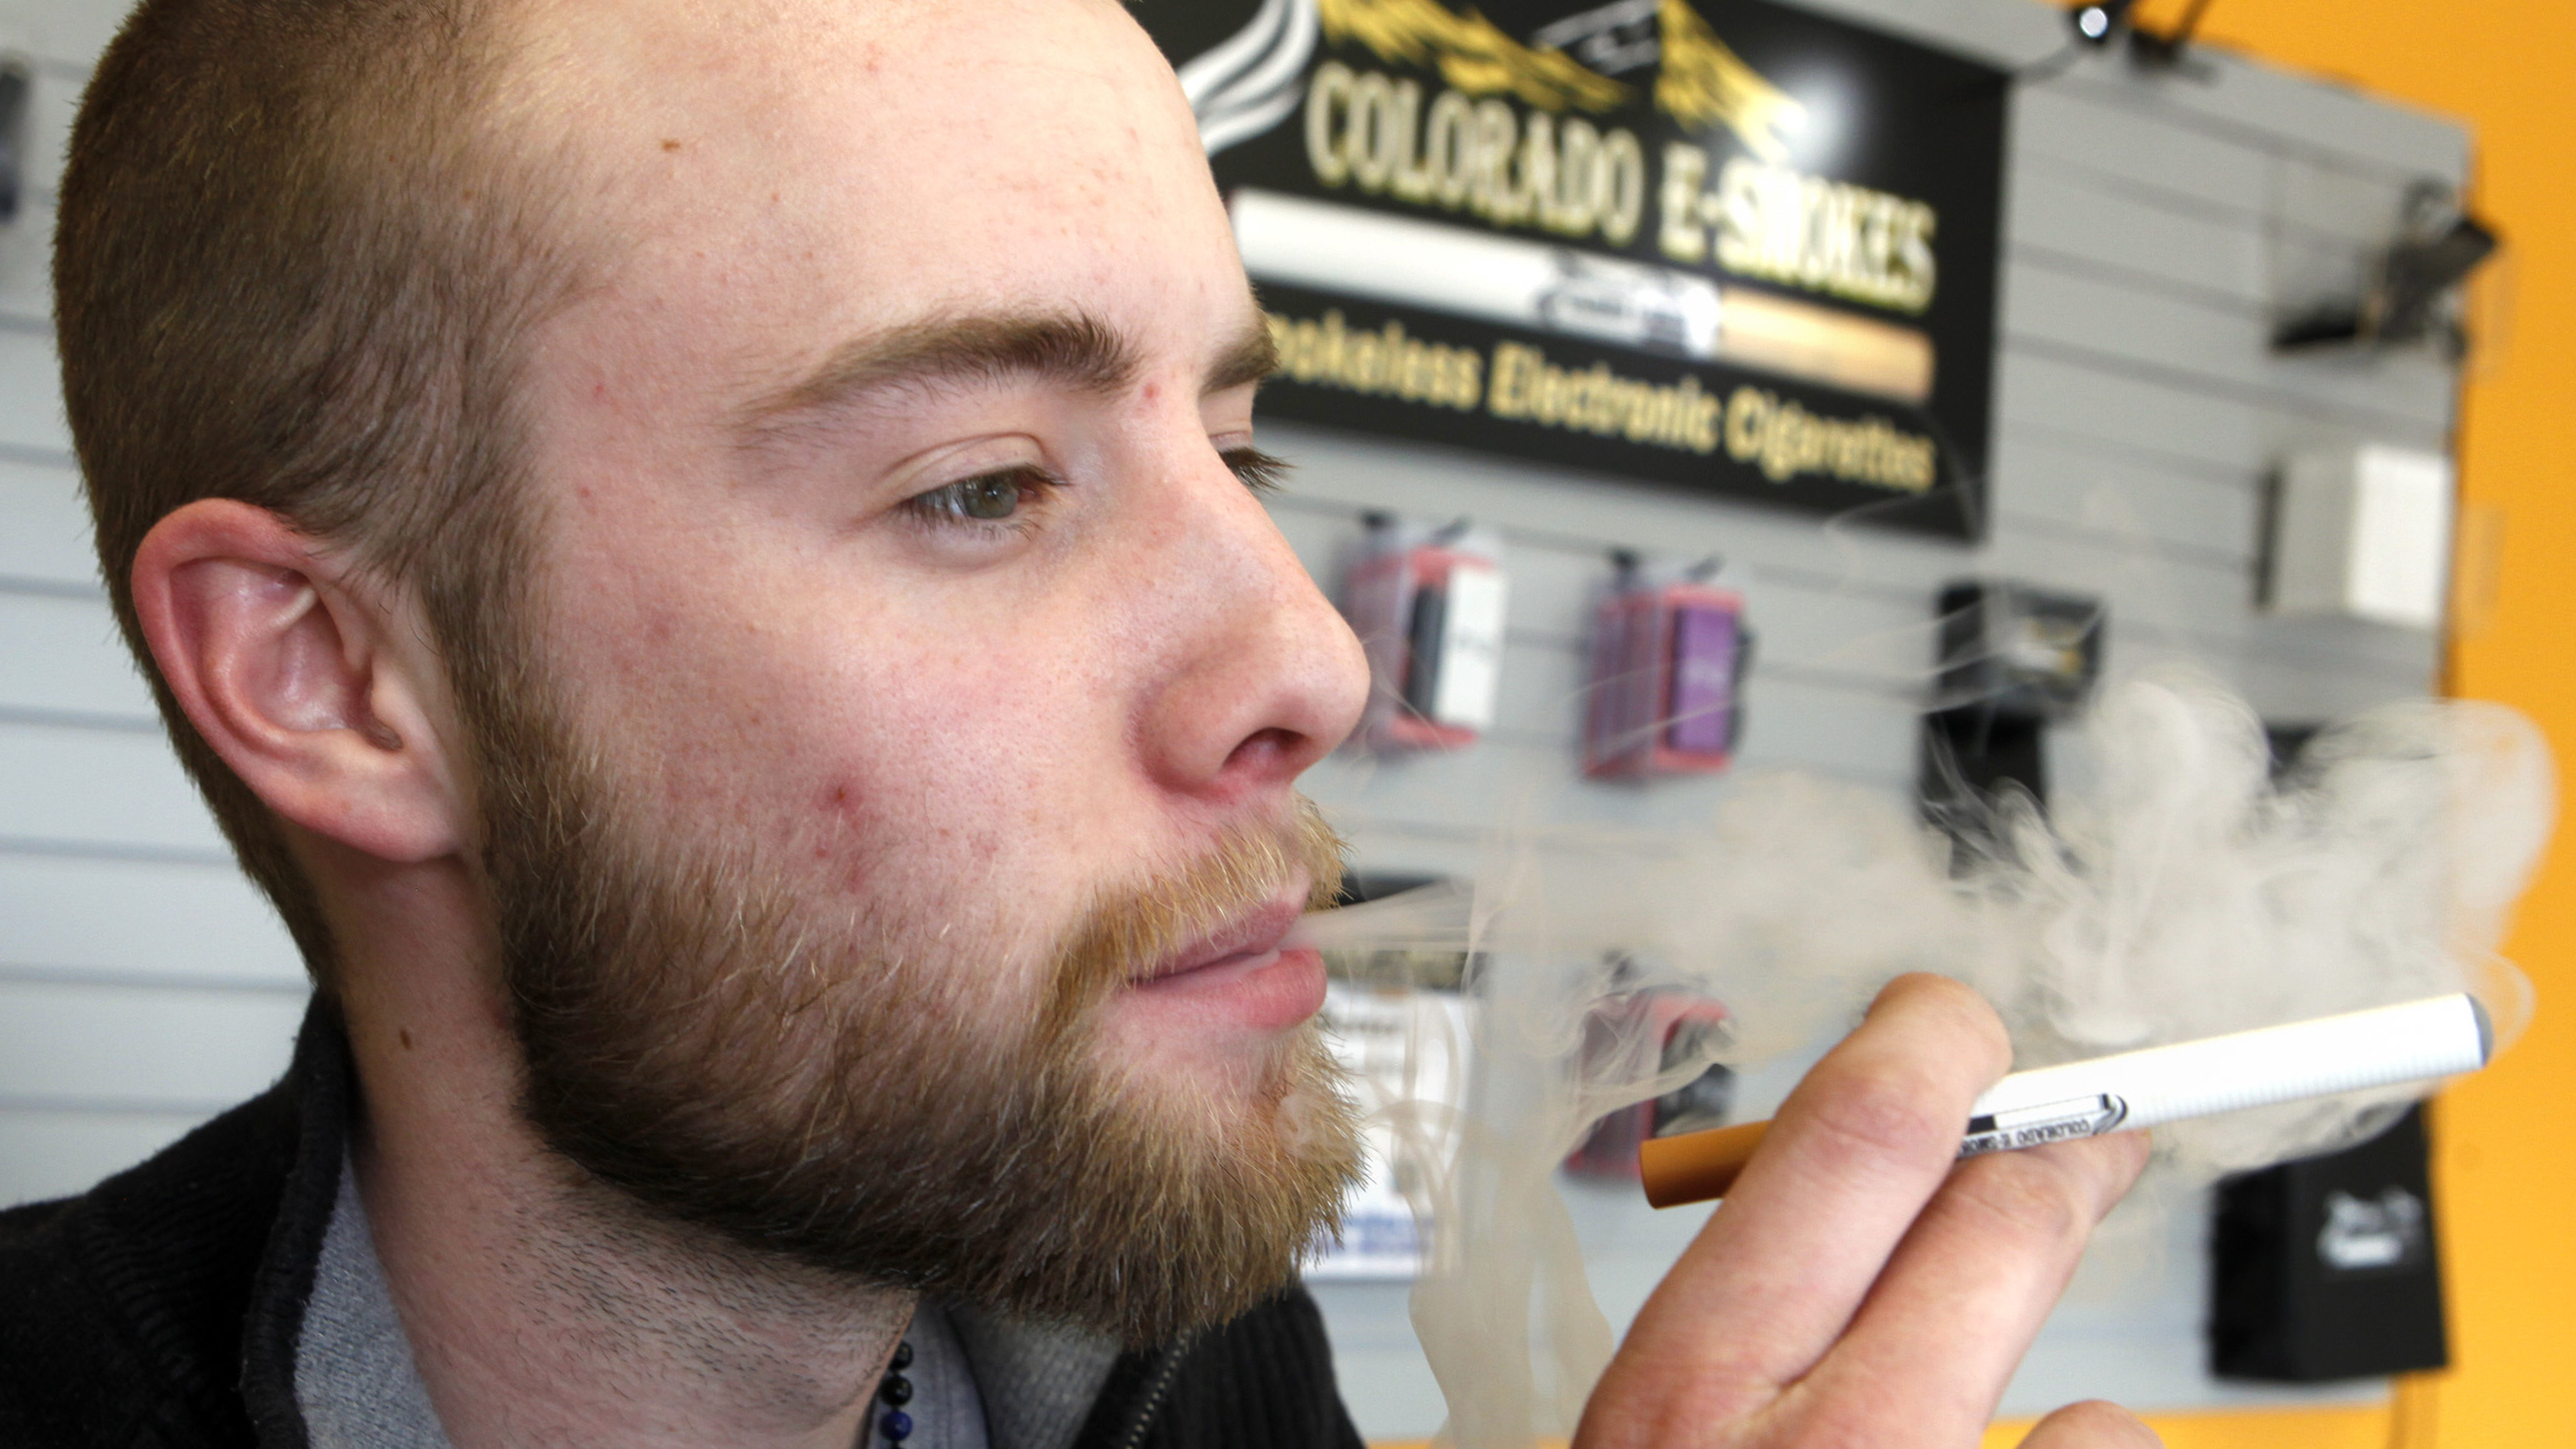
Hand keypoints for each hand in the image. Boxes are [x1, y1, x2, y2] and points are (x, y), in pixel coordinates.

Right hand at [1576, 975, 2155, 1447]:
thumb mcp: (1629, 1442)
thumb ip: (1709, 1340)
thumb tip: (1802, 1187)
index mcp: (1686, 1394)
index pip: (1856, 1140)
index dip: (1936, 1048)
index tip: (1959, 1030)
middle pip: (2006, 1222)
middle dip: (2066, 1156)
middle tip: (2094, 1143)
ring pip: (2100, 1405)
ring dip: (2075, 1394)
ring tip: (2015, 1418)